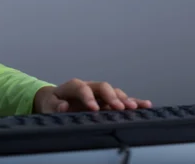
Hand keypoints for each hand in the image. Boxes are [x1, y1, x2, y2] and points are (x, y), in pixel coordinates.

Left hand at [33, 78, 151, 113]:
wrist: (57, 101)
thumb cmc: (53, 104)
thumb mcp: (49, 105)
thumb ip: (55, 106)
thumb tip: (63, 106)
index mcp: (73, 86)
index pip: (81, 88)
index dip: (88, 97)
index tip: (94, 109)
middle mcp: (89, 86)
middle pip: (102, 86)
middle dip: (111, 96)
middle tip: (118, 108)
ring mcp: (100, 93)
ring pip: (114, 92)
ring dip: (125, 99)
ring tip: (134, 108)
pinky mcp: (108, 100)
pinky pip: (122, 99)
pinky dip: (133, 102)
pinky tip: (145, 105)